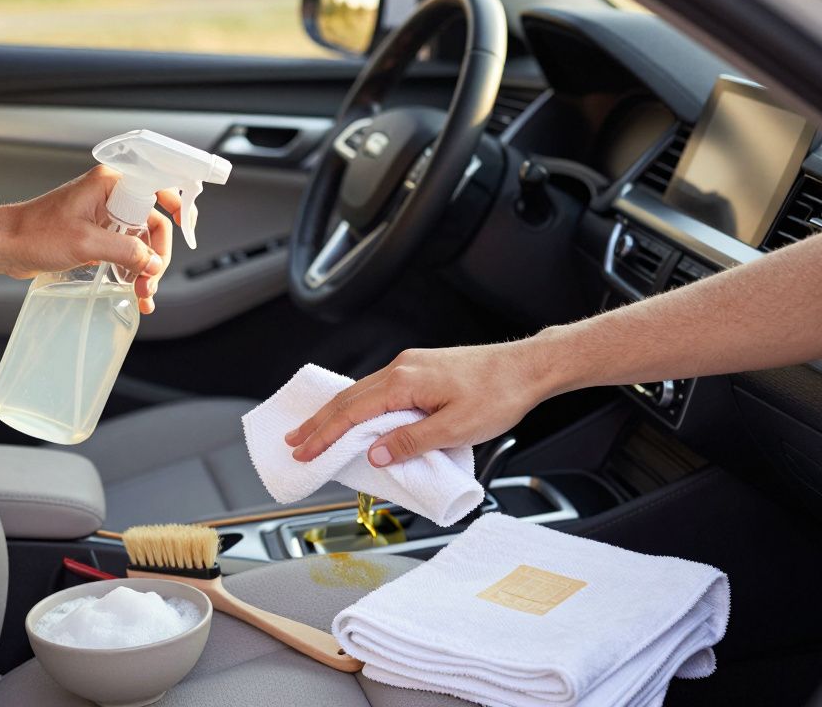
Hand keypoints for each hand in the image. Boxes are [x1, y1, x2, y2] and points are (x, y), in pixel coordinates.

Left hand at [1, 165, 181, 313]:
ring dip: (145, 270)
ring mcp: (104, 217)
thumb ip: (126, 251)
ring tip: (142, 295)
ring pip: (140, 242)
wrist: (5, 245)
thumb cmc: (34, 233)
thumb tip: (153, 264)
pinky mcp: (96, 235)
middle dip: (155, 256)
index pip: (157, 190)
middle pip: (152, 224)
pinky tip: (134, 291)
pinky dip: (132, 271)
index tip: (188, 226)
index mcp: (109, 184)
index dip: (176, 208)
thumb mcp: (86, 242)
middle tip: (150, 283)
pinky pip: (125, 251)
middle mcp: (110, 197)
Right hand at [284, 343, 559, 466]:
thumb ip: (411, 442)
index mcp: (404, 381)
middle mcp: (402, 368)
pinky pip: (378, 389)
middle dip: (318, 422)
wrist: (527, 368)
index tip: (305, 452)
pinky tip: (355, 417)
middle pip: (348, 398)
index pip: (352, 412)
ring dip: (336, 414)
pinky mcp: (422, 370)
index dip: (325, 435)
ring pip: (361, 392)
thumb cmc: (499, 394)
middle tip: (295, 443)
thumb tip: (375, 454)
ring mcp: (411, 366)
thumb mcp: (455, 428)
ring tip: (315, 432)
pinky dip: (358, 406)